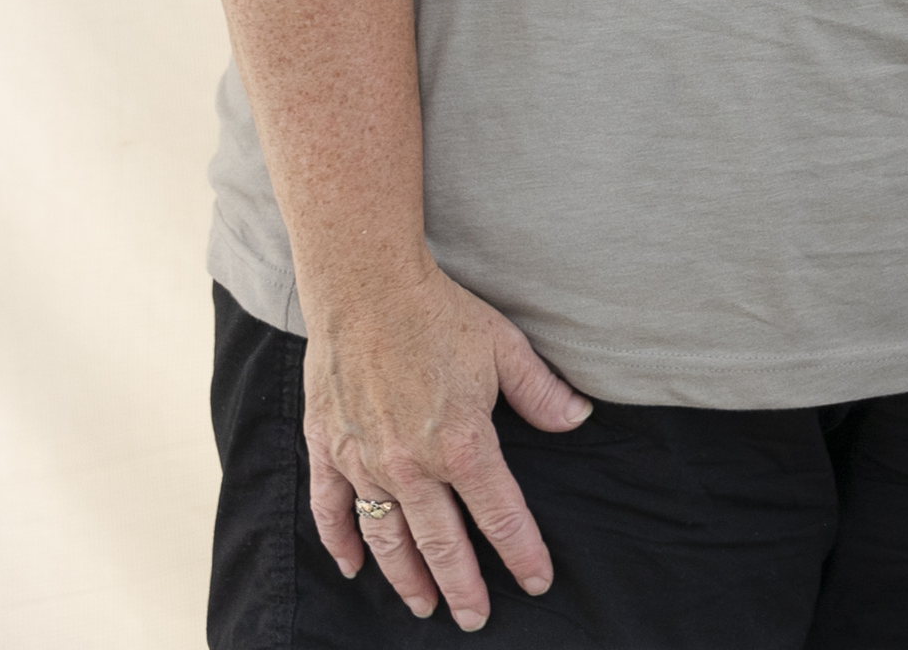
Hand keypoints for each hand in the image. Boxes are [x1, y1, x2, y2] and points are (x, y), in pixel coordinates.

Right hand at [303, 264, 593, 629]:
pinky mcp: (328, 450)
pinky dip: (342, 543)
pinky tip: (354, 566)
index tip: (536, 581)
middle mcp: (412, 465)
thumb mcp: (506, 349)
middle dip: (463, 587)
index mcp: (463, 444)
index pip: (501, 515)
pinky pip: (331, 510)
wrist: (367, 289)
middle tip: (475, 619)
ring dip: (406, 578)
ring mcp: (365, 462)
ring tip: (423, 606)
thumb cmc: (440, 315)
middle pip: (442, 544)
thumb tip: (578, 420)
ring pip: (388, 537)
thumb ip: (542, 393)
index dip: (521, 553)